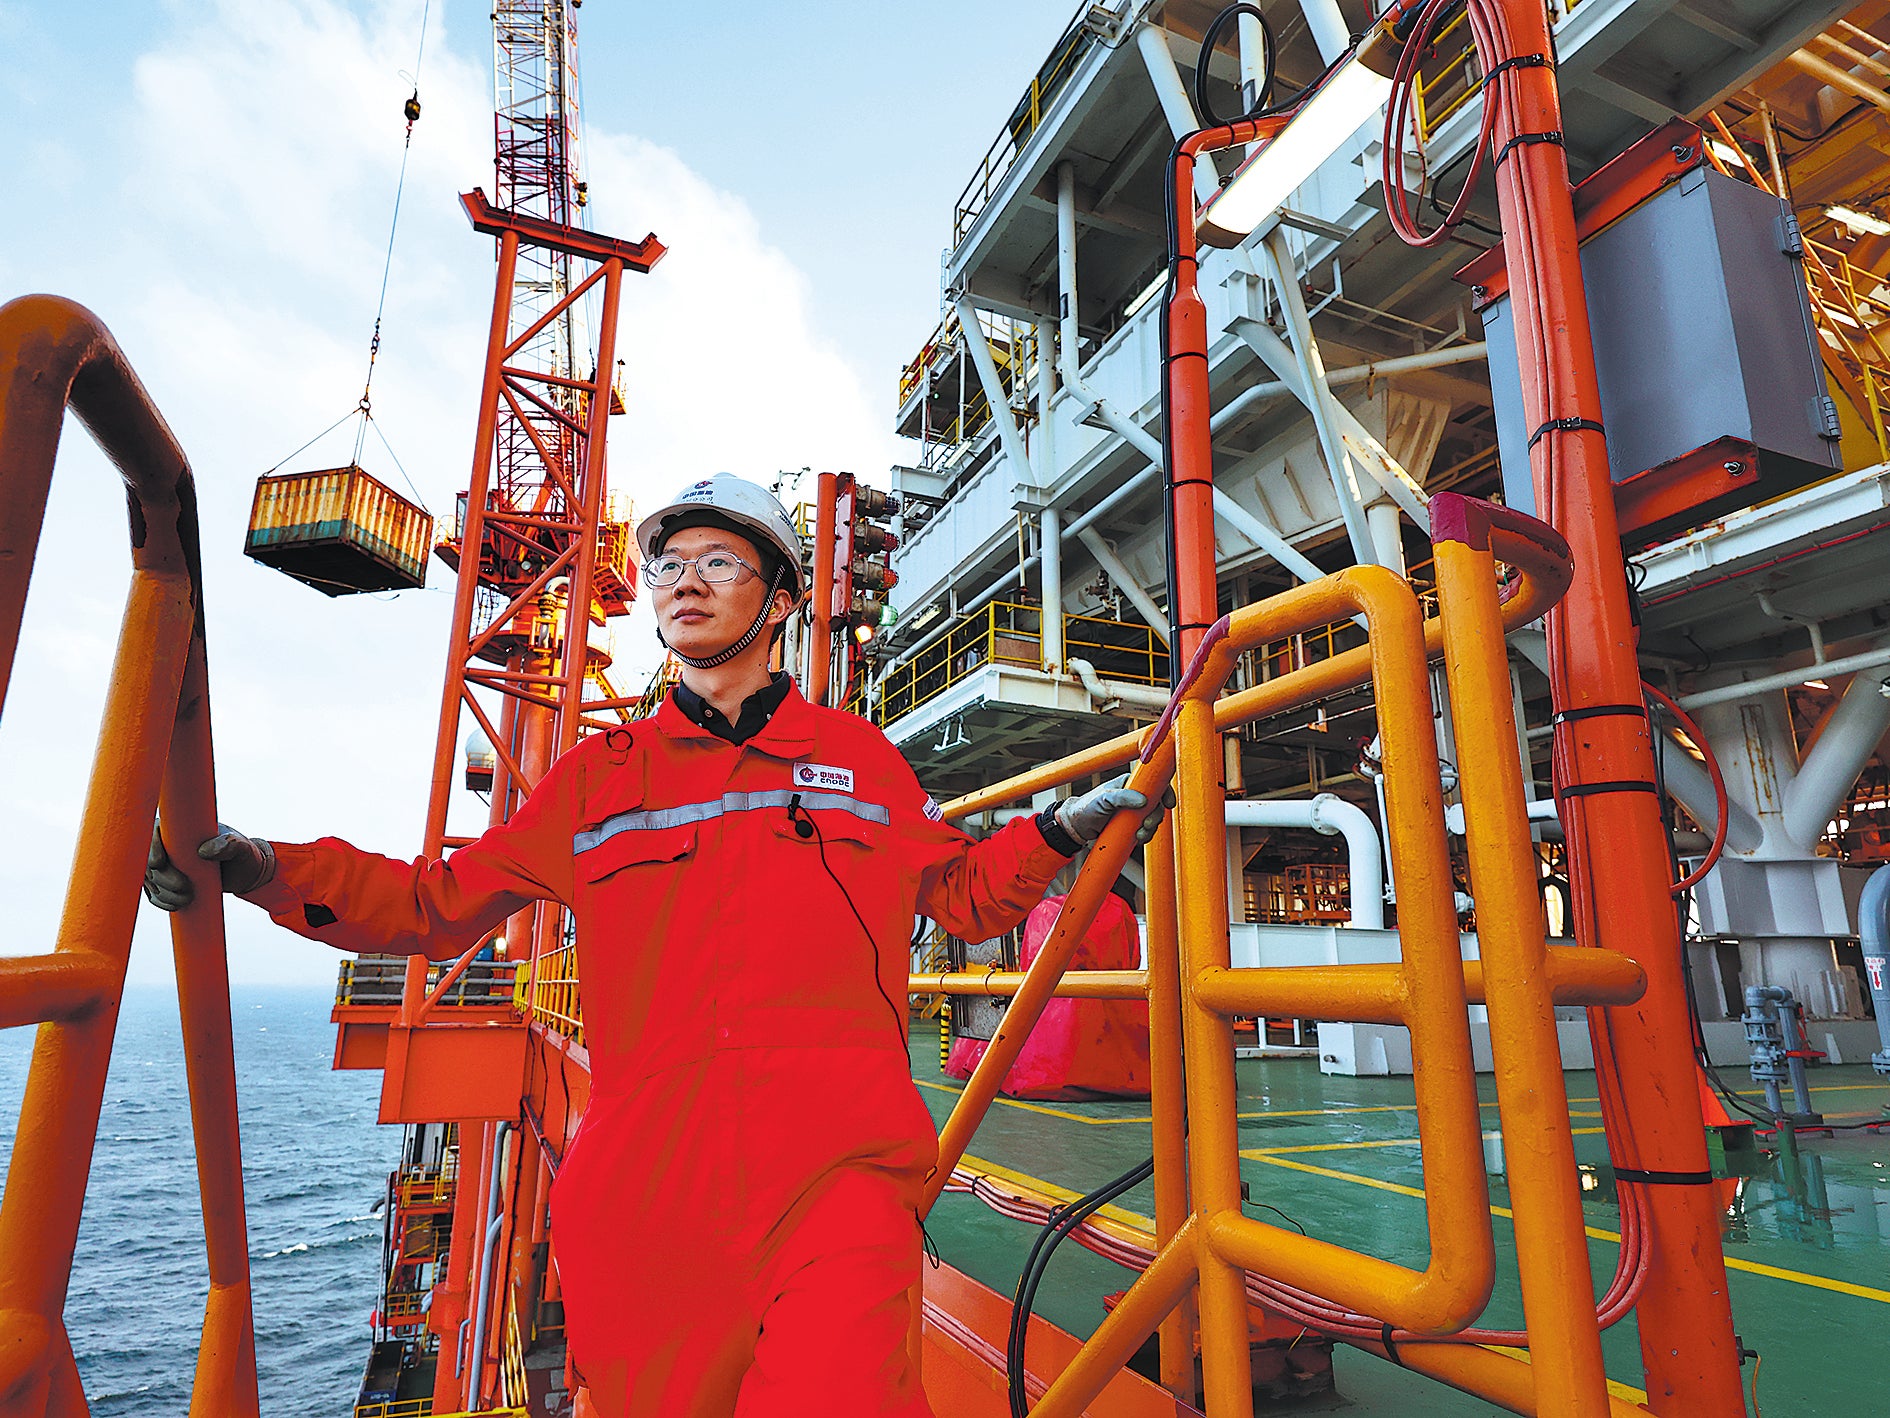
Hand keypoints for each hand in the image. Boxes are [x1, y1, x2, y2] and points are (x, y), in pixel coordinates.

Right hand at [143, 822, 275, 912]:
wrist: (246, 872)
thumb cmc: (244, 854)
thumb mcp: (242, 848)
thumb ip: (229, 844)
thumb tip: (204, 850)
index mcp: (183, 829)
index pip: (154, 831)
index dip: (151, 846)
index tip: (158, 863)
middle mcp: (170, 845)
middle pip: (148, 859)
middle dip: (161, 877)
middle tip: (184, 887)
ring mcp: (167, 864)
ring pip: (150, 878)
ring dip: (163, 891)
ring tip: (186, 899)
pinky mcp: (168, 883)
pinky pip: (155, 893)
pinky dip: (162, 901)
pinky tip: (176, 905)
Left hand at [1054, 776, 1171, 847]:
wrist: (1076, 826)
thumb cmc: (1086, 807)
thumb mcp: (1103, 799)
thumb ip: (1122, 797)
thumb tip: (1144, 800)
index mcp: (1130, 784)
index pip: (1154, 784)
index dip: (1165, 792)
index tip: (1169, 803)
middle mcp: (1134, 796)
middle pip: (1156, 804)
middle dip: (1156, 816)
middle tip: (1147, 825)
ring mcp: (1133, 812)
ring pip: (1152, 819)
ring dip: (1151, 829)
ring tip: (1139, 835)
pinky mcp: (1131, 825)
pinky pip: (1145, 830)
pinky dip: (1146, 835)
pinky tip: (1138, 839)